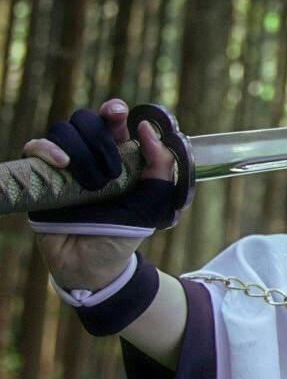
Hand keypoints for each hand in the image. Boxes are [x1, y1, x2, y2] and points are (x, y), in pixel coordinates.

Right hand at [23, 98, 178, 292]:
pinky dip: (47, 149)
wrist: (92, 267)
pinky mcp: (40, 178)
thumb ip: (161, 168)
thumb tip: (148, 130)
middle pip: (86, 120)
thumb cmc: (121, 235)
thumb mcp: (152, 204)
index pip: (112, 121)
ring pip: (62, 131)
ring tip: (92, 184)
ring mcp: (62, 166)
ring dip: (79, 150)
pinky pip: (34, 148)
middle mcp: (88, 156)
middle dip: (99, 138)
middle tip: (112, 172)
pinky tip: (62, 164)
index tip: (118, 113)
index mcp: (116, 156)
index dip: (113, 111)